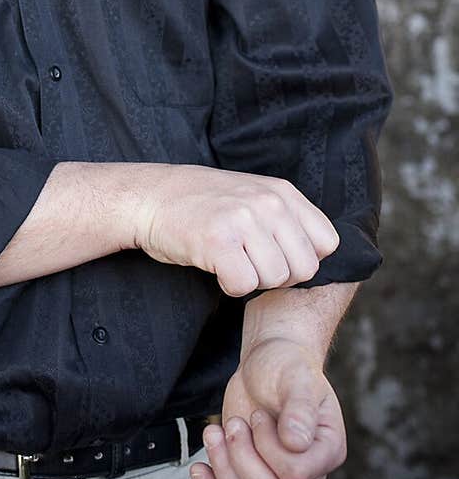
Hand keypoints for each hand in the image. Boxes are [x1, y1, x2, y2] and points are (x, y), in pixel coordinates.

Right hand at [133, 165, 338, 294]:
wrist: (152, 197)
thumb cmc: (204, 204)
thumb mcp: (255, 196)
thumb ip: (288, 220)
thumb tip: (320, 258)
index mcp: (283, 192)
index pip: (327, 243)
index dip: (302, 258)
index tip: (274, 255)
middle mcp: (268, 202)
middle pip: (305, 268)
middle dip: (279, 275)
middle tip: (248, 261)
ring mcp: (243, 220)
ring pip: (276, 279)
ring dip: (252, 280)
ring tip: (230, 260)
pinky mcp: (218, 241)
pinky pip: (244, 285)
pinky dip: (229, 286)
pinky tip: (216, 267)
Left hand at [189, 336, 346, 478]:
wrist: (265, 365)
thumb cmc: (286, 367)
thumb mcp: (296, 377)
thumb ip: (299, 408)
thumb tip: (296, 442)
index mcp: (327, 450)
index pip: (294, 473)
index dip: (267, 446)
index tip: (259, 415)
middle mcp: (307, 474)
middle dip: (241, 456)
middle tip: (235, 423)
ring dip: (223, 468)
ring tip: (215, 432)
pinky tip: (200, 468)